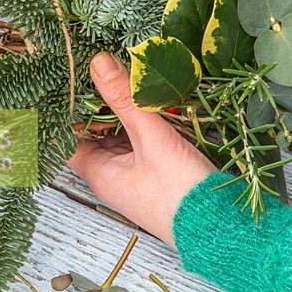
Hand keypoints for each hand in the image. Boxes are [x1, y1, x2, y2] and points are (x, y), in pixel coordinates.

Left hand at [69, 53, 214, 246]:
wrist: (225, 229)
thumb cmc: (182, 192)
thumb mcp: (152, 138)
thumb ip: (125, 98)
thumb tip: (97, 62)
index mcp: (99, 173)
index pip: (67, 137)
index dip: (65, 109)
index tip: (70, 77)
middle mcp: (112, 175)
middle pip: (93, 132)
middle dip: (96, 102)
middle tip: (98, 65)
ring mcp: (135, 174)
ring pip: (118, 134)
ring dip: (120, 109)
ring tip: (121, 72)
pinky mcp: (156, 172)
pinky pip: (139, 140)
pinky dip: (140, 120)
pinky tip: (149, 99)